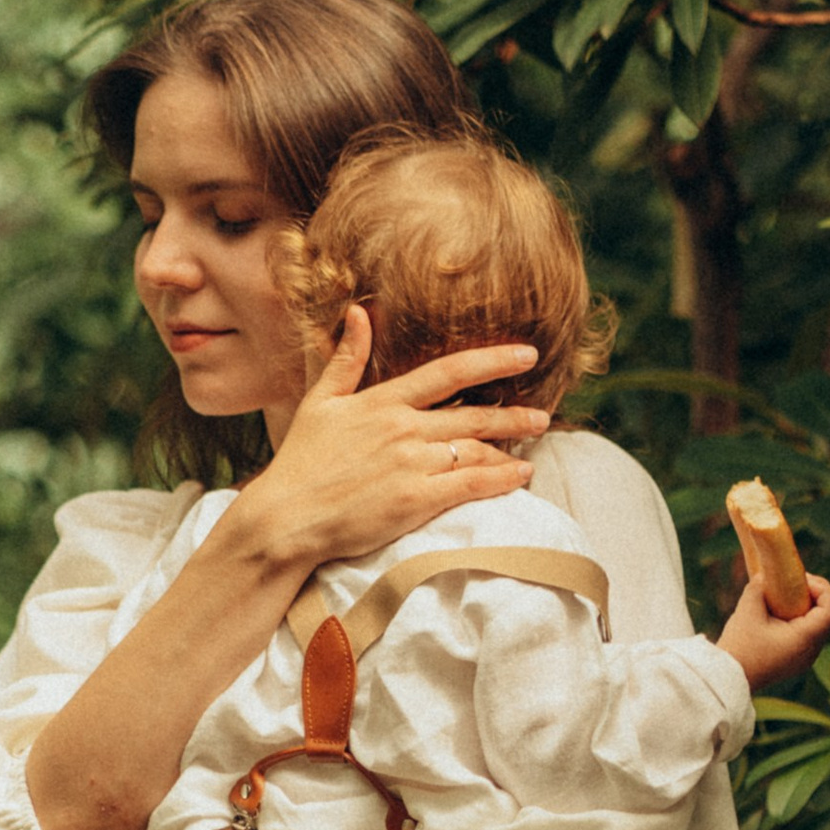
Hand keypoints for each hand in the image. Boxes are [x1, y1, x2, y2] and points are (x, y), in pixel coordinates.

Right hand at [234, 306, 556, 572]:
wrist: (286, 517)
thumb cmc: (300, 463)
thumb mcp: (319, 402)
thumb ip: (346, 359)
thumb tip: (357, 312)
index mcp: (382, 401)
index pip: (447, 372)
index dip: (491, 360)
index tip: (525, 354)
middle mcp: (402, 428)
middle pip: (472, 415)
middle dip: (512, 412)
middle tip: (543, 411)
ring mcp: (411, 464)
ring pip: (475, 449)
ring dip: (509, 446)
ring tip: (535, 441)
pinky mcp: (415, 500)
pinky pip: (470, 484)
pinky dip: (500, 479)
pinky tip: (521, 475)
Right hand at [717, 569, 829, 693]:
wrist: (726, 679)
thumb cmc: (739, 647)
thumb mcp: (747, 610)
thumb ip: (759, 587)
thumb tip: (765, 575)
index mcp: (805, 640)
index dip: (823, 589)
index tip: (802, 580)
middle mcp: (811, 652)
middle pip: (828, 617)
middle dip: (816, 595)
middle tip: (796, 582)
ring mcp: (805, 659)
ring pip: (819, 627)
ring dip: (808, 607)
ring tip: (787, 595)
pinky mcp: (795, 662)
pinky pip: (808, 636)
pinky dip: (801, 620)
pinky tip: (781, 612)